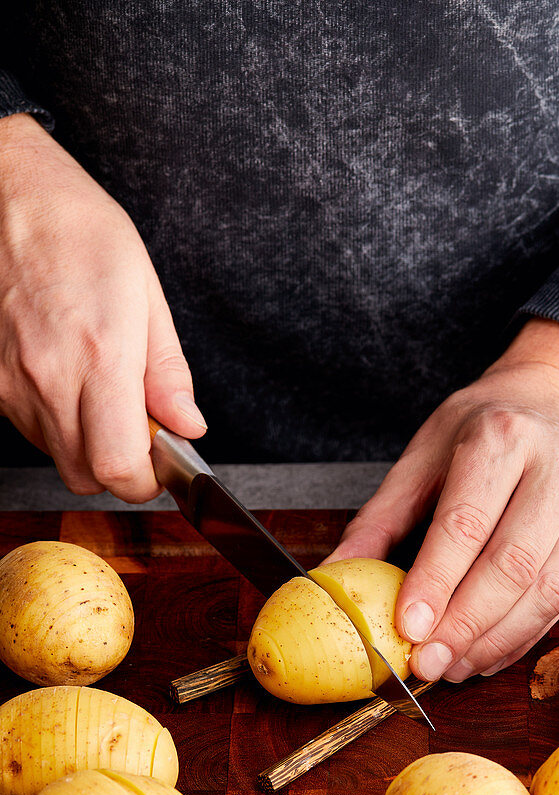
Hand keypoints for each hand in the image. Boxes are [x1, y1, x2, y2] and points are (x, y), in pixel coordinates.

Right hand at [0, 114, 205, 501]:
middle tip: (137, 428)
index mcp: (100, 357)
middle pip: (87, 475)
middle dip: (119, 467)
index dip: (145, 480)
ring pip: (58, 454)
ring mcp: (11, 384)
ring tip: (98, 387)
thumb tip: (188, 425)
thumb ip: (167, 373)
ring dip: (87, 443)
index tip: (161, 463)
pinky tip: (65, 377)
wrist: (11, 197)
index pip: (119, 466)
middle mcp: (49, 378)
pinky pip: (29, 429)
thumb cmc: (82, 233)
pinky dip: (56, 421)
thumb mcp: (146, 295)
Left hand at [326, 319, 558, 681]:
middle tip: (426, 663)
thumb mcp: (421, 456)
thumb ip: (380, 518)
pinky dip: (520, 639)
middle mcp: (554, 469)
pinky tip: (484, 655)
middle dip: (465, 623)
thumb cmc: (480, 431)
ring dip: (494, 640)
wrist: (557, 404)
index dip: (437, 580)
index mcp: (500, 438)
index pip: (467, 521)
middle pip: (512, 563)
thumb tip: (332, 575)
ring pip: (544, 590)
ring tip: (450, 667)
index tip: (408, 626)